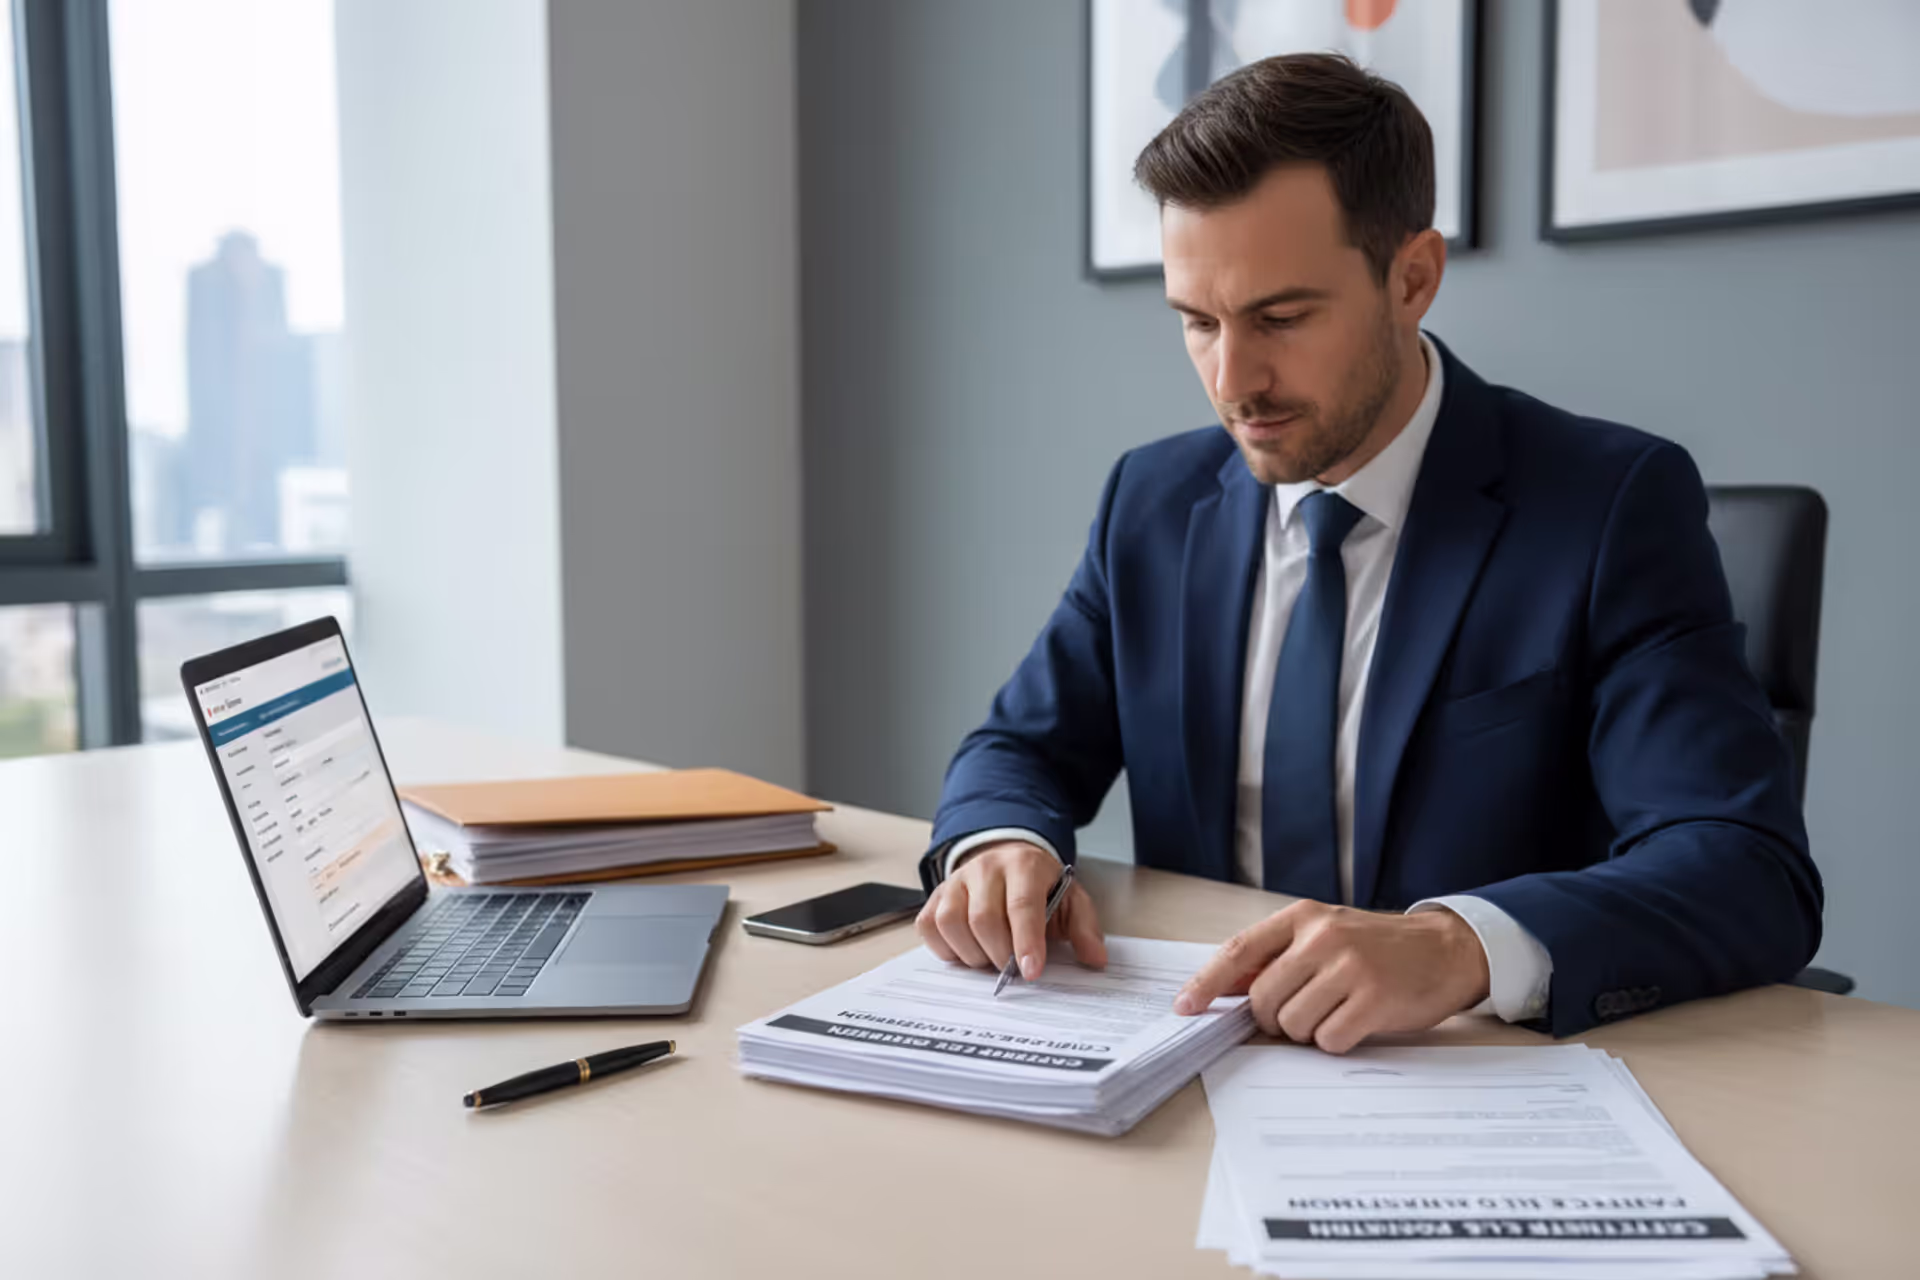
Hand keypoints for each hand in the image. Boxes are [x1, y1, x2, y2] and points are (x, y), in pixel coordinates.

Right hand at [916, 841, 1107, 979]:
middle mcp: (986, 868)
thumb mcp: (1071, 900)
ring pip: (950, 922)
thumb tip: (1095, 959)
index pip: (1022, 905)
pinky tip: (967, 951)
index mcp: (1024, 865)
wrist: (1008, 860)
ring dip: (971, 953)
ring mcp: (956, 880)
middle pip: (983, 918)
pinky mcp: (936, 895)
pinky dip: (945, 948)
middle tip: (1011, 967)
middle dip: (999, 953)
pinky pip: (929, 926)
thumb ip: (1085, 928)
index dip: (1026, 942)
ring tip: (989, 958)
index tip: (1031, 972)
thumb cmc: (1040, 887)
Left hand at [1172, 901, 1489, 1053]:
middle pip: (1262, 999)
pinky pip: (1327, 1040)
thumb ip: (1276, 958)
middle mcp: (1323, 937)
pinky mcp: (1374, 999)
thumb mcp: (1324, 935)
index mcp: (1303, 917)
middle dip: (1274, 1019)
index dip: (1207, 982)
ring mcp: (1350, 967)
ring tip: (1334, 1013)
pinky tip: (1356, 1023)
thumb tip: (1220, 988)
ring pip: (1293, 1023)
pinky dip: (1335, 1042)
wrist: (1445, 949)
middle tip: (1302, 1013)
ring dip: (1306, 1032)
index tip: (1185, 1007)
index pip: (1239, 950)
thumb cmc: (1377, 948)